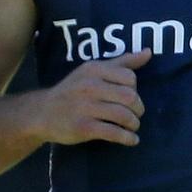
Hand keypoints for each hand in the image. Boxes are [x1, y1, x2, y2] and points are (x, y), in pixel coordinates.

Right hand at [37, 49, 151, 145]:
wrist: (43, 113)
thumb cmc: (73, 90)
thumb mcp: (93, 71)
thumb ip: (121, 62)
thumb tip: (148, 52)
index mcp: (93, 69)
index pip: (129, 77)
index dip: (135, 89)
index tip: (130, 97)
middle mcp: (89, 86)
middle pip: (130, 97)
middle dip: (138, 109)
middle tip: (136, 115)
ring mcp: (86, 107)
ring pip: (123, 115)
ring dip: (134, 124)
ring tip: (133, 127)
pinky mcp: (84, 127)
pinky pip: (114, 132)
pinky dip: (127, 138)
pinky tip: (131, 140)